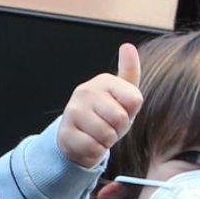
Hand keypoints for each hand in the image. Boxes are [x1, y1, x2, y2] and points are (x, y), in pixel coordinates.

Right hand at [56, 43, 142, 167]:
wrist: (78, 138)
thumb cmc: (105, 115)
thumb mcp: (122, 94)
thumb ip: (129, 71)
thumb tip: (127, 46)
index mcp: (103, 80)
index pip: (135, 100)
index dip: (131, 112)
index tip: (121, 111)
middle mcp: (85, 91)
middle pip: (121, 118)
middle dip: (119, 129)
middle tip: (108, 126)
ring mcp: (72, 111)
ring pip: (107, 135)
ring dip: (106, 141)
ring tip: (98, 135)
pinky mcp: (65, 133)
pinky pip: (93, 148)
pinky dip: (95, 152)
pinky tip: (88, 143)